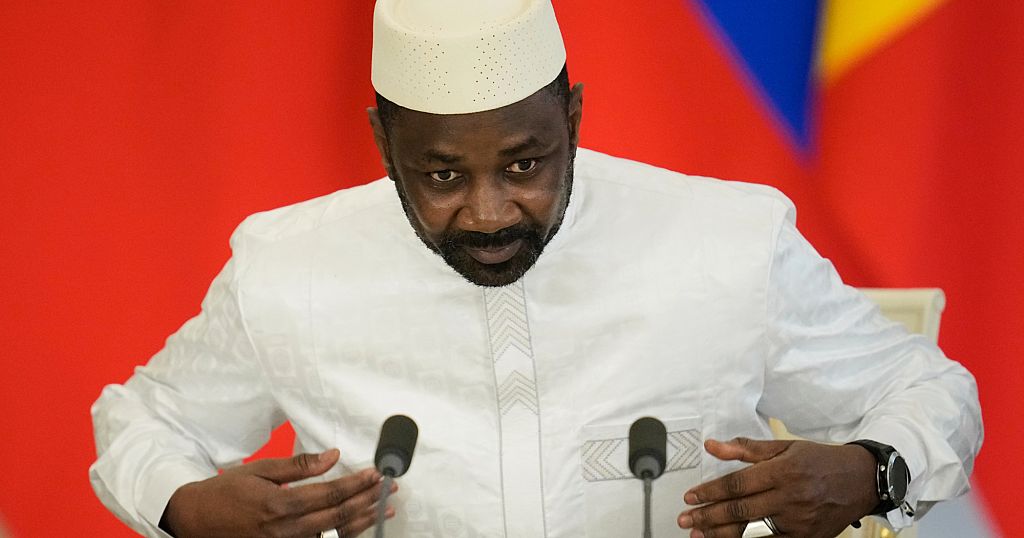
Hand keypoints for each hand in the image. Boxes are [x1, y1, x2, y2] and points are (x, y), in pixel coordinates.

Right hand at [160, 449, 394, 537]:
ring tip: (384, 510)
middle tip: (389, 488)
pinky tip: (359, 526)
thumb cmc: (227, 492)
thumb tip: (333, 456)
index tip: (376, 473)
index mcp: (280, 505)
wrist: (195, 521)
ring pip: (335, 536)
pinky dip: (344, 535)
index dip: (357, 484)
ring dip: (363, 521)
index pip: (330, 494)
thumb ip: (300, 466)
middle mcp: (286, 531)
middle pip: (338, 516)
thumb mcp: (260, 470)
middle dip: (368, 501)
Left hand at [677, 438, 876, 537]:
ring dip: (722, 534)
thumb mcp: (784, 446)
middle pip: (740, 510)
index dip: (710, 491)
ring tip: (699, 534)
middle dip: (708, 516)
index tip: (690, 496)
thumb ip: (746, 449)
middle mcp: (790, 497)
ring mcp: (798, 521)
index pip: (737, 483)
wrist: (860, 480)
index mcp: (782, 471)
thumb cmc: (821, 460)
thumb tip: (713, 445)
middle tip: (686, 518)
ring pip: (752, 531)